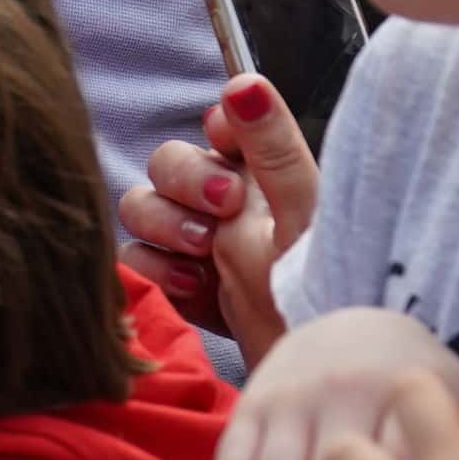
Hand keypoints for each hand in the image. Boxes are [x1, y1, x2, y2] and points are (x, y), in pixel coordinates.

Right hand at [116, 72, 314, 354]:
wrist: (307, 376)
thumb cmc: (323, 295)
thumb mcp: (302, 219)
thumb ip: (272, 150)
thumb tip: (242, 83)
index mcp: (266, 178)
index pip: (221, 125)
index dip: (217, 131)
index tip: (227, 146)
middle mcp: (228, 206)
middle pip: (166, 164)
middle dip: (183, 186)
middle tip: (218, 214)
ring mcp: (200, 248)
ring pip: (141, 209)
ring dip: (165, 230)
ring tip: (203, 261)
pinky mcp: (180, 290)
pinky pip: (135, 263)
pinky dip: (156, 274)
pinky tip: (192, 292)